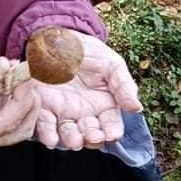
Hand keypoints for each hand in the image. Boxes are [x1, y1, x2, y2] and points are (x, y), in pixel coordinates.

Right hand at [0, 57, 40, 152]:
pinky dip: (12, 100)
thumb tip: (6, 65)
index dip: (23, 97)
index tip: (26, 75)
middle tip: (29, 76)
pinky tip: (8, 80)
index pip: (9, 120)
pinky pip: (6, 117)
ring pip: (17, 125)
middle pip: (20, 128)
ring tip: (20, 77)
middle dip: (30, 103)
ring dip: (23, 102)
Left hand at [33, 32, 142, 150]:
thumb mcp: (111, 64)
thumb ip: (123, 86)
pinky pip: (45, 125)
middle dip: (92, 138)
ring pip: (69, 135)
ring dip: (71, 141)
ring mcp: (63, 113)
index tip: (111, 134)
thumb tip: (136, 108)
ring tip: (73, 141)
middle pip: (91, 134)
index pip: (111, 125)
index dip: (112, 132)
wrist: (59, 39)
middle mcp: (85, 114)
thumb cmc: (89, 52)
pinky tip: (50, 139)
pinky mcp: (43, 108)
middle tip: (91, 136)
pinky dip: (47, 135)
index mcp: (105, 106)